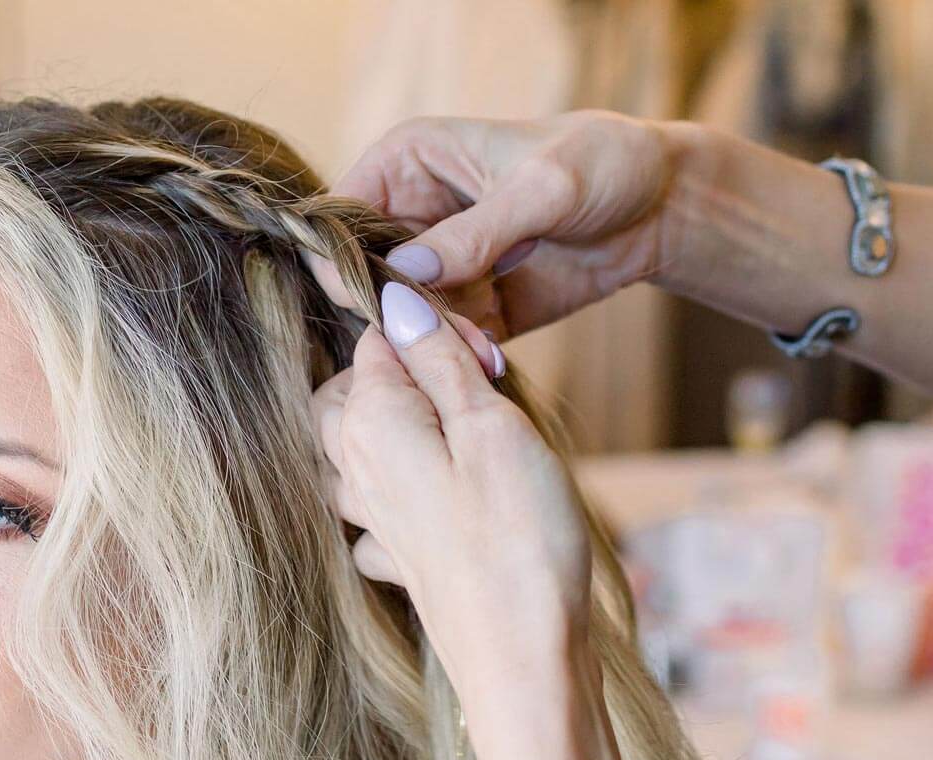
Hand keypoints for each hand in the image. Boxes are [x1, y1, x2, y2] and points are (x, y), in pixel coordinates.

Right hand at [311, 110, 677, 339]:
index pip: (341, 217)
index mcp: (407, 163)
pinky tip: (494, 352)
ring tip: (482, 340)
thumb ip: (475, 232)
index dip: (344, 259)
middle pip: (363, 277)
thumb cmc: (604, 163)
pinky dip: (462, 353)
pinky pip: (442, 341)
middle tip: (444, 324)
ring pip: (401, 318)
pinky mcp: (466, 308)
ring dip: (434, 338)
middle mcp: (409, 216)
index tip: (377, 296)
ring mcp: (436, 267)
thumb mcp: (542, 188)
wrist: (663, 206)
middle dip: (397, 310)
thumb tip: (407, 274)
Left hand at [312, 283, 591, 740]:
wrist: (521, 659)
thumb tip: (394, 302)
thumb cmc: (516, 539)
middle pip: (353, 392)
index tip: (484, 355)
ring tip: (464, 436)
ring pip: (355, 448)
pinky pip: (375, 508)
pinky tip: (442, 499)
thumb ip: (439, 362)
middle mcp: (353, 468)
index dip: (432, 333)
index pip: (377, 342)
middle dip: (409, 375)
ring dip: (401, 428)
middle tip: (481, 387)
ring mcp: (368, 519)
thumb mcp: (490, 427)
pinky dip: (401, 490)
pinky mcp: (395, 557)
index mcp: (368, 424)